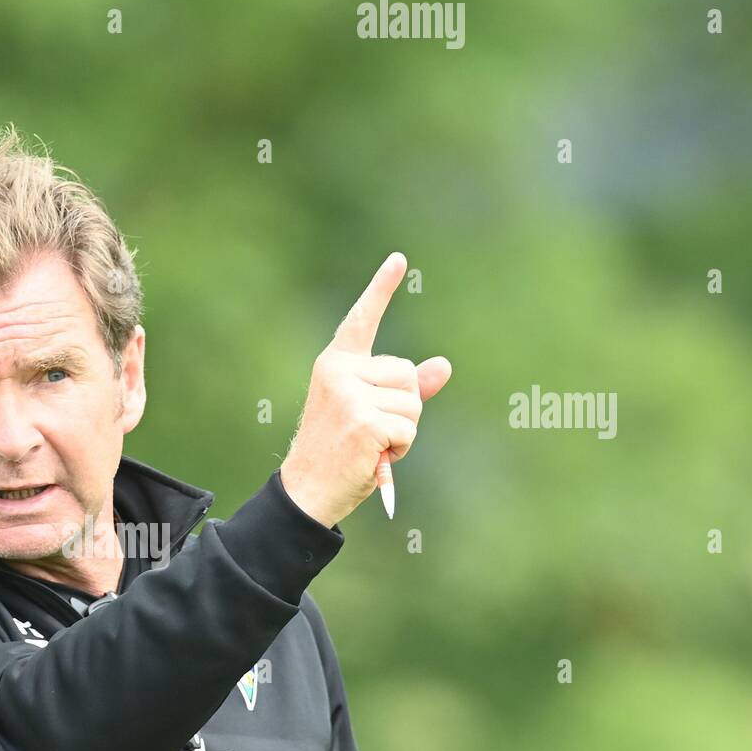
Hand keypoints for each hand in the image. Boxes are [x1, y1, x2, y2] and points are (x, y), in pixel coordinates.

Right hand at [280, 252, 451, 527]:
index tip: (399, 260)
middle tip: (372, 432)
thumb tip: (444, 366)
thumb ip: (404, 389)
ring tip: (371, 445)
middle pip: (408, 374)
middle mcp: (340, 372)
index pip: (363, 320)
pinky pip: (409, 428)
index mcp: (336, 364)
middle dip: (404, 408)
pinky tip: (374, 457)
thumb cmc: (338, 452)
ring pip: (413, 402)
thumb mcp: (370, 413)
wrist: (307, 490)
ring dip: (403, 431)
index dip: (382, 289)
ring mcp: (350, 395)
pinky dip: (400, 448)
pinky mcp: (364, 420)